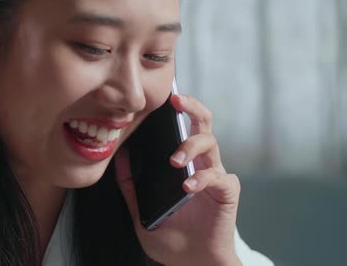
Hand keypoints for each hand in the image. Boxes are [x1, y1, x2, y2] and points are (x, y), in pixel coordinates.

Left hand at [115, 94, 241, 265]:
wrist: (191, 263)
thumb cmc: (171, 237)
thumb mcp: (141, 210)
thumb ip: (130, 184)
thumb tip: (119, 156)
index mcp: (183, 162)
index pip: (180, 127)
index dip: (174, 110)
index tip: (159, 96)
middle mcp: (200, 163)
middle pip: (202, 122)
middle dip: (191, 107)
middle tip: (176, 101)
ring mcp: (215, 174)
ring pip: (210, 142)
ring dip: (190, 145)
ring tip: (174, 160)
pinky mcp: (226, 191)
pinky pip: (216, 176)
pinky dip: (200, 178)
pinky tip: (187, 187)